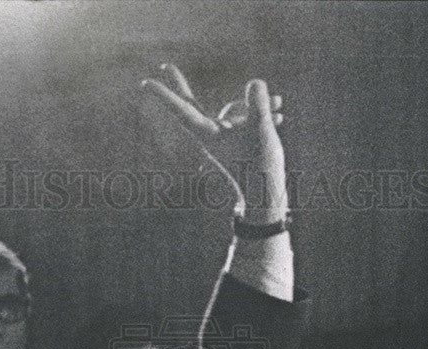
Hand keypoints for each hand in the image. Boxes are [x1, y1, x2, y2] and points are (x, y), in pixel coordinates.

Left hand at [141, 64, 285, 222]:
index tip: (145, 84)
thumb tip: (255, 83)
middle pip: (193, 107)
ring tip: (281, 105)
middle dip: (182, 86)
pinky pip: (242, 125)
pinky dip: (258, 118)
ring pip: (231, 114)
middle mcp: (211, 139)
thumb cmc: (262, 170)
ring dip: (254, 106)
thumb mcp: (263, 133)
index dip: (166, 95)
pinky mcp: (235, 148)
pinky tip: (281, 116)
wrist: (267, 202)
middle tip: (165, 66)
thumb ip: (259, 105)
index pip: (183, 110)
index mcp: (208, 137)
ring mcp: (223, 144)